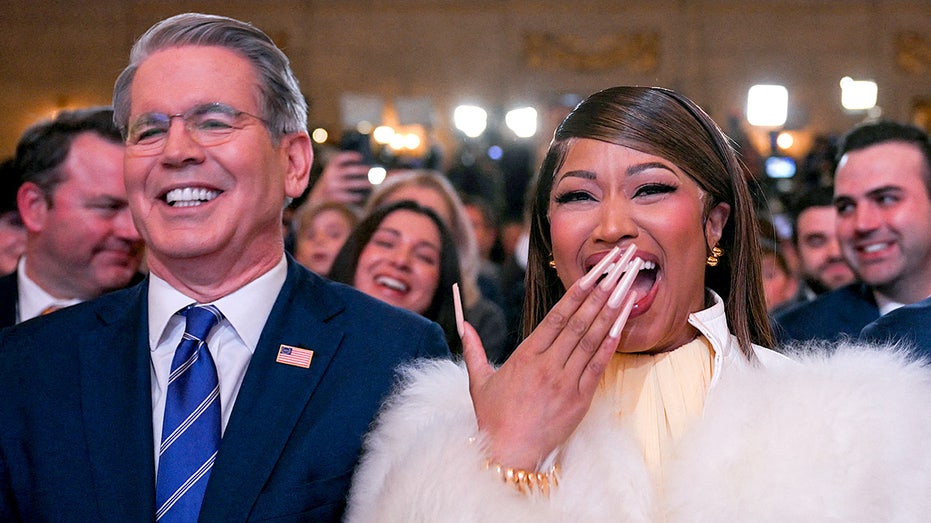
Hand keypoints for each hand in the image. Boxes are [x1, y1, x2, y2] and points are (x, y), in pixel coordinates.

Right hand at [307, 151, 371, 205]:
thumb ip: (339, 171)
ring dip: (362, 183)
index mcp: (329, 169)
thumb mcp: (329, 176)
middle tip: (369, 171)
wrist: (314, 203)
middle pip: (349, 170)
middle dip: (361, 170)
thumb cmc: (326, 188)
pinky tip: (360, 196)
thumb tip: (360, 169)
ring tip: (370, 184)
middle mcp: (329, 175)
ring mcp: (331, 186)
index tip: (360, 156)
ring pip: (351, 184)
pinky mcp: (333, 197)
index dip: (350, 156)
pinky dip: (355, 196)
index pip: (340, 158)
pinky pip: (348, 196)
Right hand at [462, 244, 641, 469]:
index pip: (556, 316)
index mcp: (525, 356)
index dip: (577, 293)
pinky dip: (611, 344)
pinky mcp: (579, 400)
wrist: (508, 453)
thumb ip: (473, 349)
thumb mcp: (478, 381)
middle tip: (619, 270)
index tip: (594, 274)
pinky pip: (598, 367)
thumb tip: (463, 325)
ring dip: (611, 312)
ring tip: (628, 289)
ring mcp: (565, 382)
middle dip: (602, 293)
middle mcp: (547, 364)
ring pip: (592, 340)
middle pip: (579, 321)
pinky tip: (622, 325)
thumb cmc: (493, 418)